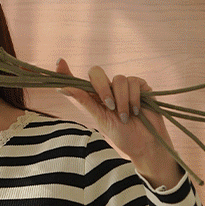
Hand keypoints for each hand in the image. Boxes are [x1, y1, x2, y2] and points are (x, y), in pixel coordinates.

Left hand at [56, 59, 183, 188]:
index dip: (67, 71)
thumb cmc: (122, 135)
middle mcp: (107, 90)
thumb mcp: (101, 119)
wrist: (145, 144)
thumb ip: (85, 101)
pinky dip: (134, 98)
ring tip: (125, 117)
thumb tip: (61, 89)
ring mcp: (124, 87)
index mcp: (94, 98)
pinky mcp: (140, 86)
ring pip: (118, 79)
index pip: (78, 82)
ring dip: (121, 100)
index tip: (59, 62)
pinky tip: (136, 111)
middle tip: (109, 106)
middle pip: (96, 72)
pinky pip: (133, 81)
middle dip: (101, 87)